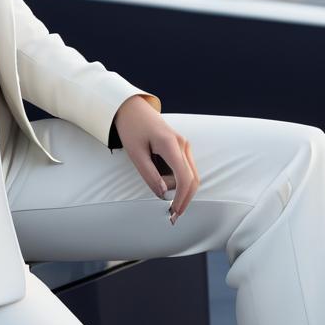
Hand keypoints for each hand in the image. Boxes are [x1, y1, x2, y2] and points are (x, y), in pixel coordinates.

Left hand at [112, 96, 199, 224]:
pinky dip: (179, 181)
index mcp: (170, 144)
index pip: (184, 178)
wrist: (131, 109)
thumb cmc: (131, 129)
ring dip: (180, 189)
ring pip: (192, 175)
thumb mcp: (135, 154)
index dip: (181, 199)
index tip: (173, 212)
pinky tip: (165, 184)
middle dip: (184, 198)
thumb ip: (149, 174)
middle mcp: (182, 144)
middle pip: (193, 179)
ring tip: (160, 191)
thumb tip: (162, 194)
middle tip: (172, 215)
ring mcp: (184, 144)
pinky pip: (186, 169)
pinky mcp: (182, 147)